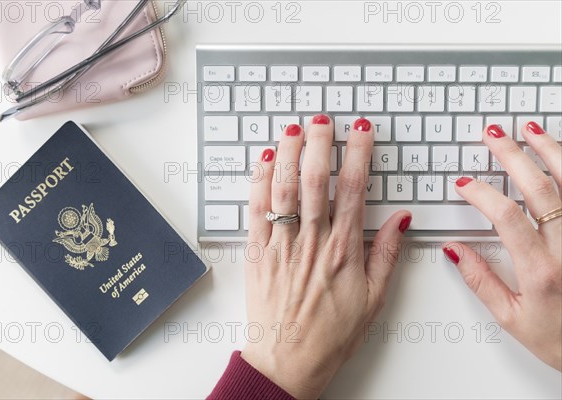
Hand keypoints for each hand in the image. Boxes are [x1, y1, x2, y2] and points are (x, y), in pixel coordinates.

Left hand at [241, 116, 410, 398]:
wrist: (287, 361)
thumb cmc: (330, 335)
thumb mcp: (373, 300)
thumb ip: (386, 256)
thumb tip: (401, 220)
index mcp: (343, 251)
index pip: (354, 189)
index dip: (358, 154)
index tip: (361, 130)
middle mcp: (311, 242)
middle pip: (316, 180)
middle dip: (320, 143)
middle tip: (324, 119)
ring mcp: (281, 245)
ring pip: (285, 188)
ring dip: (290, 154)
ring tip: (294, 128)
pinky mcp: (256, 253)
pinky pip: (257, 209)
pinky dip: (260, 181)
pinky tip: (266, 161)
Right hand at [445, 122, 560, 370]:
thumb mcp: (512, 318)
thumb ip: (480, 281)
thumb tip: (454, 250)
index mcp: (541, 271)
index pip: (507, 218)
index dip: (482, 194)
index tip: (464, 184)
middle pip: (540, 189)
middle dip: (512, 156)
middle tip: (494, 135)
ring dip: (550, 151)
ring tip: (531, 131)